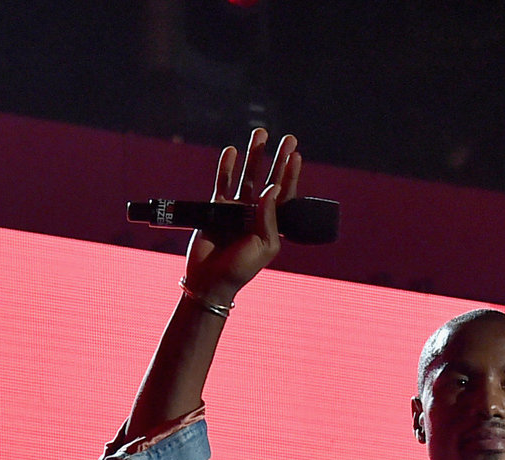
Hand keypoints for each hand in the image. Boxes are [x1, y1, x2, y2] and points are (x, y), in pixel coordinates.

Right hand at [183, 129, 300, 305]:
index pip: (285, 194)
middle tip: (289, 139)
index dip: (290, 175)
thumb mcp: (264, 246)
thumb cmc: (240, 268)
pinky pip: (223, 183)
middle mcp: (256, 213)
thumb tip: (272, 188)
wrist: (209, 280)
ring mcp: (236, 209)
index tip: (295, 156)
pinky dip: (226, 167)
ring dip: (254, 155)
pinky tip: (231, 151)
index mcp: (272, 224)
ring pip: (247, 176)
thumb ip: (268, 217)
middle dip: (279, 159)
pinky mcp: (216, 208)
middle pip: (270, 179)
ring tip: (260, 134)